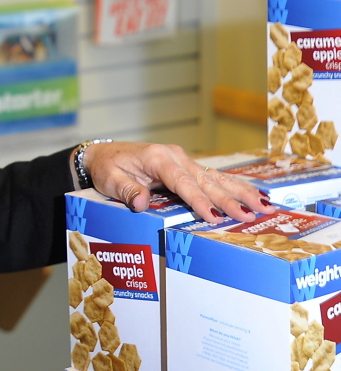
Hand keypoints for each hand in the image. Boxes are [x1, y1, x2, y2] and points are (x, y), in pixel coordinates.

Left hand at [79, 140, 276, 223]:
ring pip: (216, 178)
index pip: (183, 182)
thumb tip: (142, 204)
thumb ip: (127, 191)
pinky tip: (255, 195)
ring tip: (266, 205)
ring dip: (242, 192)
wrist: (103, 154)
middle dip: (230, 199)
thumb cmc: (107, 167)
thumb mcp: (111, 179)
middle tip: (252, 215)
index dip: (199, 200)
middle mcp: (174, 157)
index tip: (215, 216)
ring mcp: (183, 160)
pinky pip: (213, 178)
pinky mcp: (187, 166)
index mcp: (157, 158)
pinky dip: (235, 187)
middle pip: (206, 181)